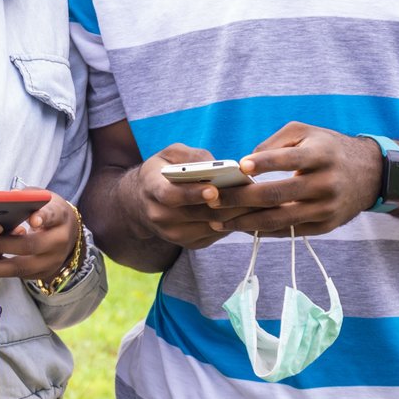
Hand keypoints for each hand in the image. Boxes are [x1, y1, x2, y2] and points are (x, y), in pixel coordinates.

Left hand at [0, 193, 78, 281]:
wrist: (68, 234)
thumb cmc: (48, 211)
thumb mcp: (42, 198)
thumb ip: (25, 197)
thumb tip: (2, 198)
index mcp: (60, 217)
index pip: (52, 216)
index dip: (43, 217)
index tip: (32, 220)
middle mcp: (58, 242)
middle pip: (30, 246)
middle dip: (2, 245)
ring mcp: (50, 262)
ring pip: (20, 267)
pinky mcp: (40, 274)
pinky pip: (15, 274)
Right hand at [120, 144, 258, 250]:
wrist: (140, 203)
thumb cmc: (160, 172)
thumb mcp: (168, 155)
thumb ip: (192, 156)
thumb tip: (220, 166)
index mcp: (151, 188)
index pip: (170, 195)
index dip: (192, 194)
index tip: (214, 189)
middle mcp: (159, 215)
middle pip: (198, 213)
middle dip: (227, 203)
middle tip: (253, 194)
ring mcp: (174, 233)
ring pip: (212, 225)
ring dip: (236, 214)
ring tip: (257, 201)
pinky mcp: (189, 243)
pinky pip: (216, 234)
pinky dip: (233, 222)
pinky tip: (247, 211)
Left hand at [206, 122, 382, 236]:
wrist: (371, 174)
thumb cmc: (328, 148)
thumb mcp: (306, 132)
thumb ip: (274, 143)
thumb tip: (244, 163)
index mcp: (321, 155)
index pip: (289, 159)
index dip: (264, 163)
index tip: (239, 166)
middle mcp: (326, 183)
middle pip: (278, 194)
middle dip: (241, 198)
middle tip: (212, 199)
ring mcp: (327, 208)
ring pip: (280, 219)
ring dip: (245, 221)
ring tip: (218, 221)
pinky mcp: (326, 225)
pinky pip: (290, 231)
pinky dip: (263, 230)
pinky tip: (240, 227)